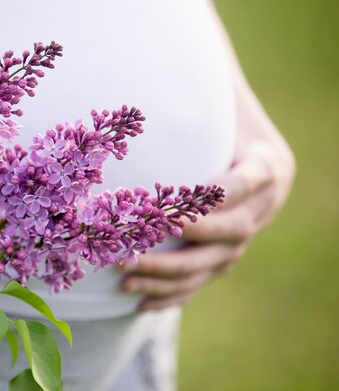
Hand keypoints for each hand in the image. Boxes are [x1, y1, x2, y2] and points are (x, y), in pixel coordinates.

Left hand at [120, 60, 294, 310]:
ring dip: (165, 274)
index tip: (176, 206)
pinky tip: (139, 301)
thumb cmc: (220, 122)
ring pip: (208, 265)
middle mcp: (261, 208)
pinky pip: (200, 283)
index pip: (244, 183)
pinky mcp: (225, 259)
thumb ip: (193, 111)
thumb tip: (135, 89)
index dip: (213, 197)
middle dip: (177, 242)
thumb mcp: (216, 110)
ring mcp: (244, 239)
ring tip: (124, 275)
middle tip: (134, 246)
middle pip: (224, 233)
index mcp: (266, 167)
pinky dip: (170, 294)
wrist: (243, 150)